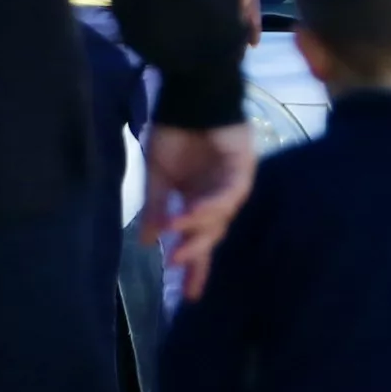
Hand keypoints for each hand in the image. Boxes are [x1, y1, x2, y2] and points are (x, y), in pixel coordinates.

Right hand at [143, 122, 255, 292]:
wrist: (189, 95)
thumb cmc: (174, 131)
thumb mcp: (157, 175)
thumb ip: (155, 208)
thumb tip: (148, 243)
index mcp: (197, 201)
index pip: (197, 240)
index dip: (194, 267)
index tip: (188, 296)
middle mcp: (217, 198)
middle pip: (212, 235)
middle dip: (196, 253)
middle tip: (177, 264)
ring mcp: (231, 184)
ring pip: (219, 217)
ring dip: (197, 226)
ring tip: (175, 230)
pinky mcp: (242, 168)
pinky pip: (228, 194)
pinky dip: (210, 204)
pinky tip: (191, 210)